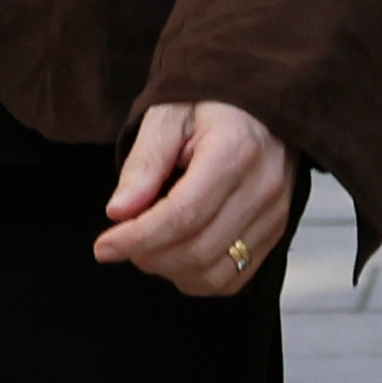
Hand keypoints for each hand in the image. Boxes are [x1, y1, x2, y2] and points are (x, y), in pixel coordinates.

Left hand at [94, 100, 298, 295]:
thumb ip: (144, 164)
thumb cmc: (211, 105)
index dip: (137, 238)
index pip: (183, 215)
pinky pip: (234, 278)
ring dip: (170, 270)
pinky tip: (178, 254)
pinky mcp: (277, 231)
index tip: (104, 246)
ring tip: (150, 245)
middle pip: (197, 250)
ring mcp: (275, 213)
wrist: (261, 105)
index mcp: (235, 151)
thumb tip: (119, 213)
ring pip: (214, 272)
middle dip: (147, 256)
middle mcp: (263, 187)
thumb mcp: (168, 117)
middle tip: (122, 240)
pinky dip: (197, 278)